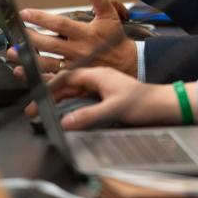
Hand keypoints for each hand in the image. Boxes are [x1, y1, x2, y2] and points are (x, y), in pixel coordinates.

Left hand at [6, 0, 137, 75]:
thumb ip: (100, 1)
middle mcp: (78, 50)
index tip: (26, 13)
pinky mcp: (75, 80)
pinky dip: (38, 79)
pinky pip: (54, 81)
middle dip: (31, 39)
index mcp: (86, 34)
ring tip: (14, 54)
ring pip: (48, 64)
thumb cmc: (116, 40)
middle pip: (50, 44)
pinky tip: (25, 74)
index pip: (61, 24)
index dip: (42, 18)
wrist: (127, 64)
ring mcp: (75, 67)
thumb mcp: (111, 17)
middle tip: (16, 34)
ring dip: (29, 60)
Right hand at [25, 67, 182, 129]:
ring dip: (60, 102)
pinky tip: (66, 115)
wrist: (164, 106)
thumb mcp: (114, 109)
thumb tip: (65, 122)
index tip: (35, 97)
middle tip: (33, 109)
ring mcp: (104, 89)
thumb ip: (88, 115)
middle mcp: (100, 79)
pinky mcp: (108, 99)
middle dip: (50, 96)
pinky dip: (73, 107)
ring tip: (44, 111)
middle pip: (69, 86)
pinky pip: (85, 101)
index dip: (49, 87)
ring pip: (76, 94)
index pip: (67, 77)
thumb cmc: (144, 103)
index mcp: (99, 75)